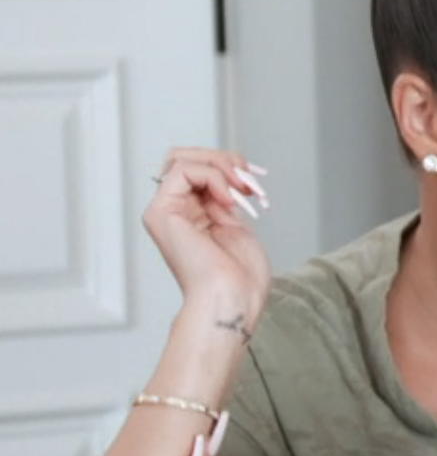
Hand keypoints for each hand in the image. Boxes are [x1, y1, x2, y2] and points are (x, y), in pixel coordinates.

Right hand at [143, 148, 272, 334]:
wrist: (232, 299)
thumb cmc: (240, 277)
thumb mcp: (236, 226)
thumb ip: (226, 200)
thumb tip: (232, 175)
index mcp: (189, 215)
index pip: (198, 169)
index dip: (228, 166)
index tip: (256, 182)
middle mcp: (172, 211)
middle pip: (185, 157)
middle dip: (223, 160)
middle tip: (250, 181)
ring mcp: (163, 211)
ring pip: (182, 158)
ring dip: (221, 165)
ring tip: (243, 188)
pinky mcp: (161, 212)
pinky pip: (183, 170)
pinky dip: (212, 176)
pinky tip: (228, 201)